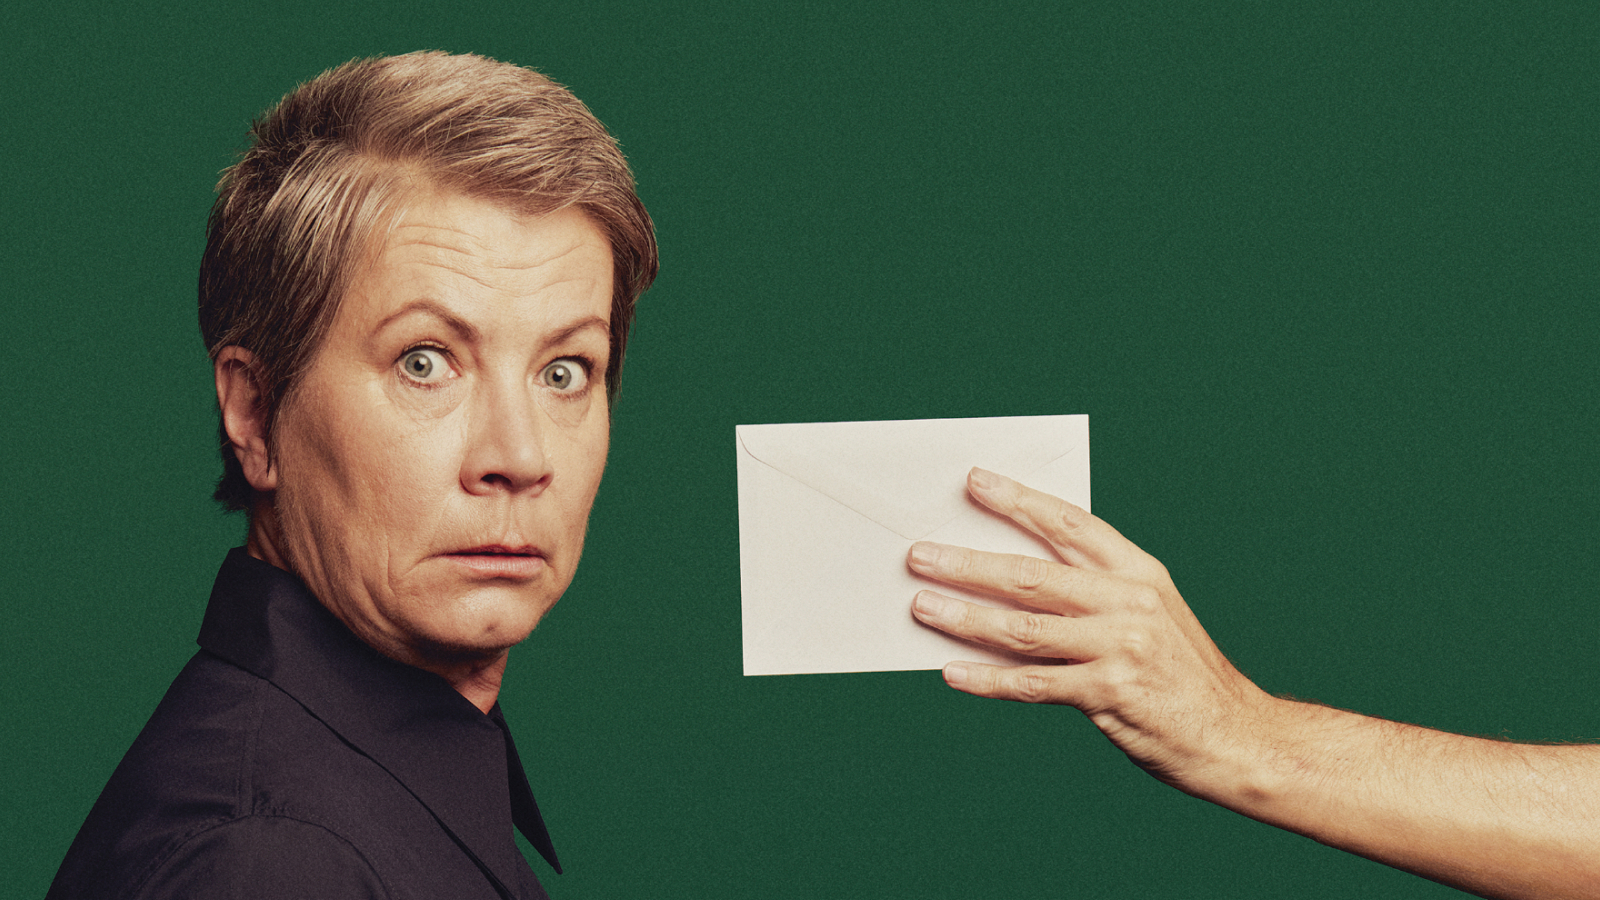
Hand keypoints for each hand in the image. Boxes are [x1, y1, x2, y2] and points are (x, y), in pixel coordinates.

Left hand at [908, 467, 1273, 792]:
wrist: (1238, 736)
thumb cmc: (1181, 674)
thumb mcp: (1151, 615)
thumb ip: (1090, 594)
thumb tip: (1006, 582)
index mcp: (1139, 571)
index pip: (1069, 524)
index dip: (1018, 501)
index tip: (974, 482)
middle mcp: (1130, 601)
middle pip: (1032, 574)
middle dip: (968, 562)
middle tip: (920, 555)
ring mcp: (1121, 646)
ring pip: (1024, 627)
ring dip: (965, 617)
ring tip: (922, 607)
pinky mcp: (1110, 692)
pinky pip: (1033, 683)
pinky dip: (989, 679)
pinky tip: (954, 673)